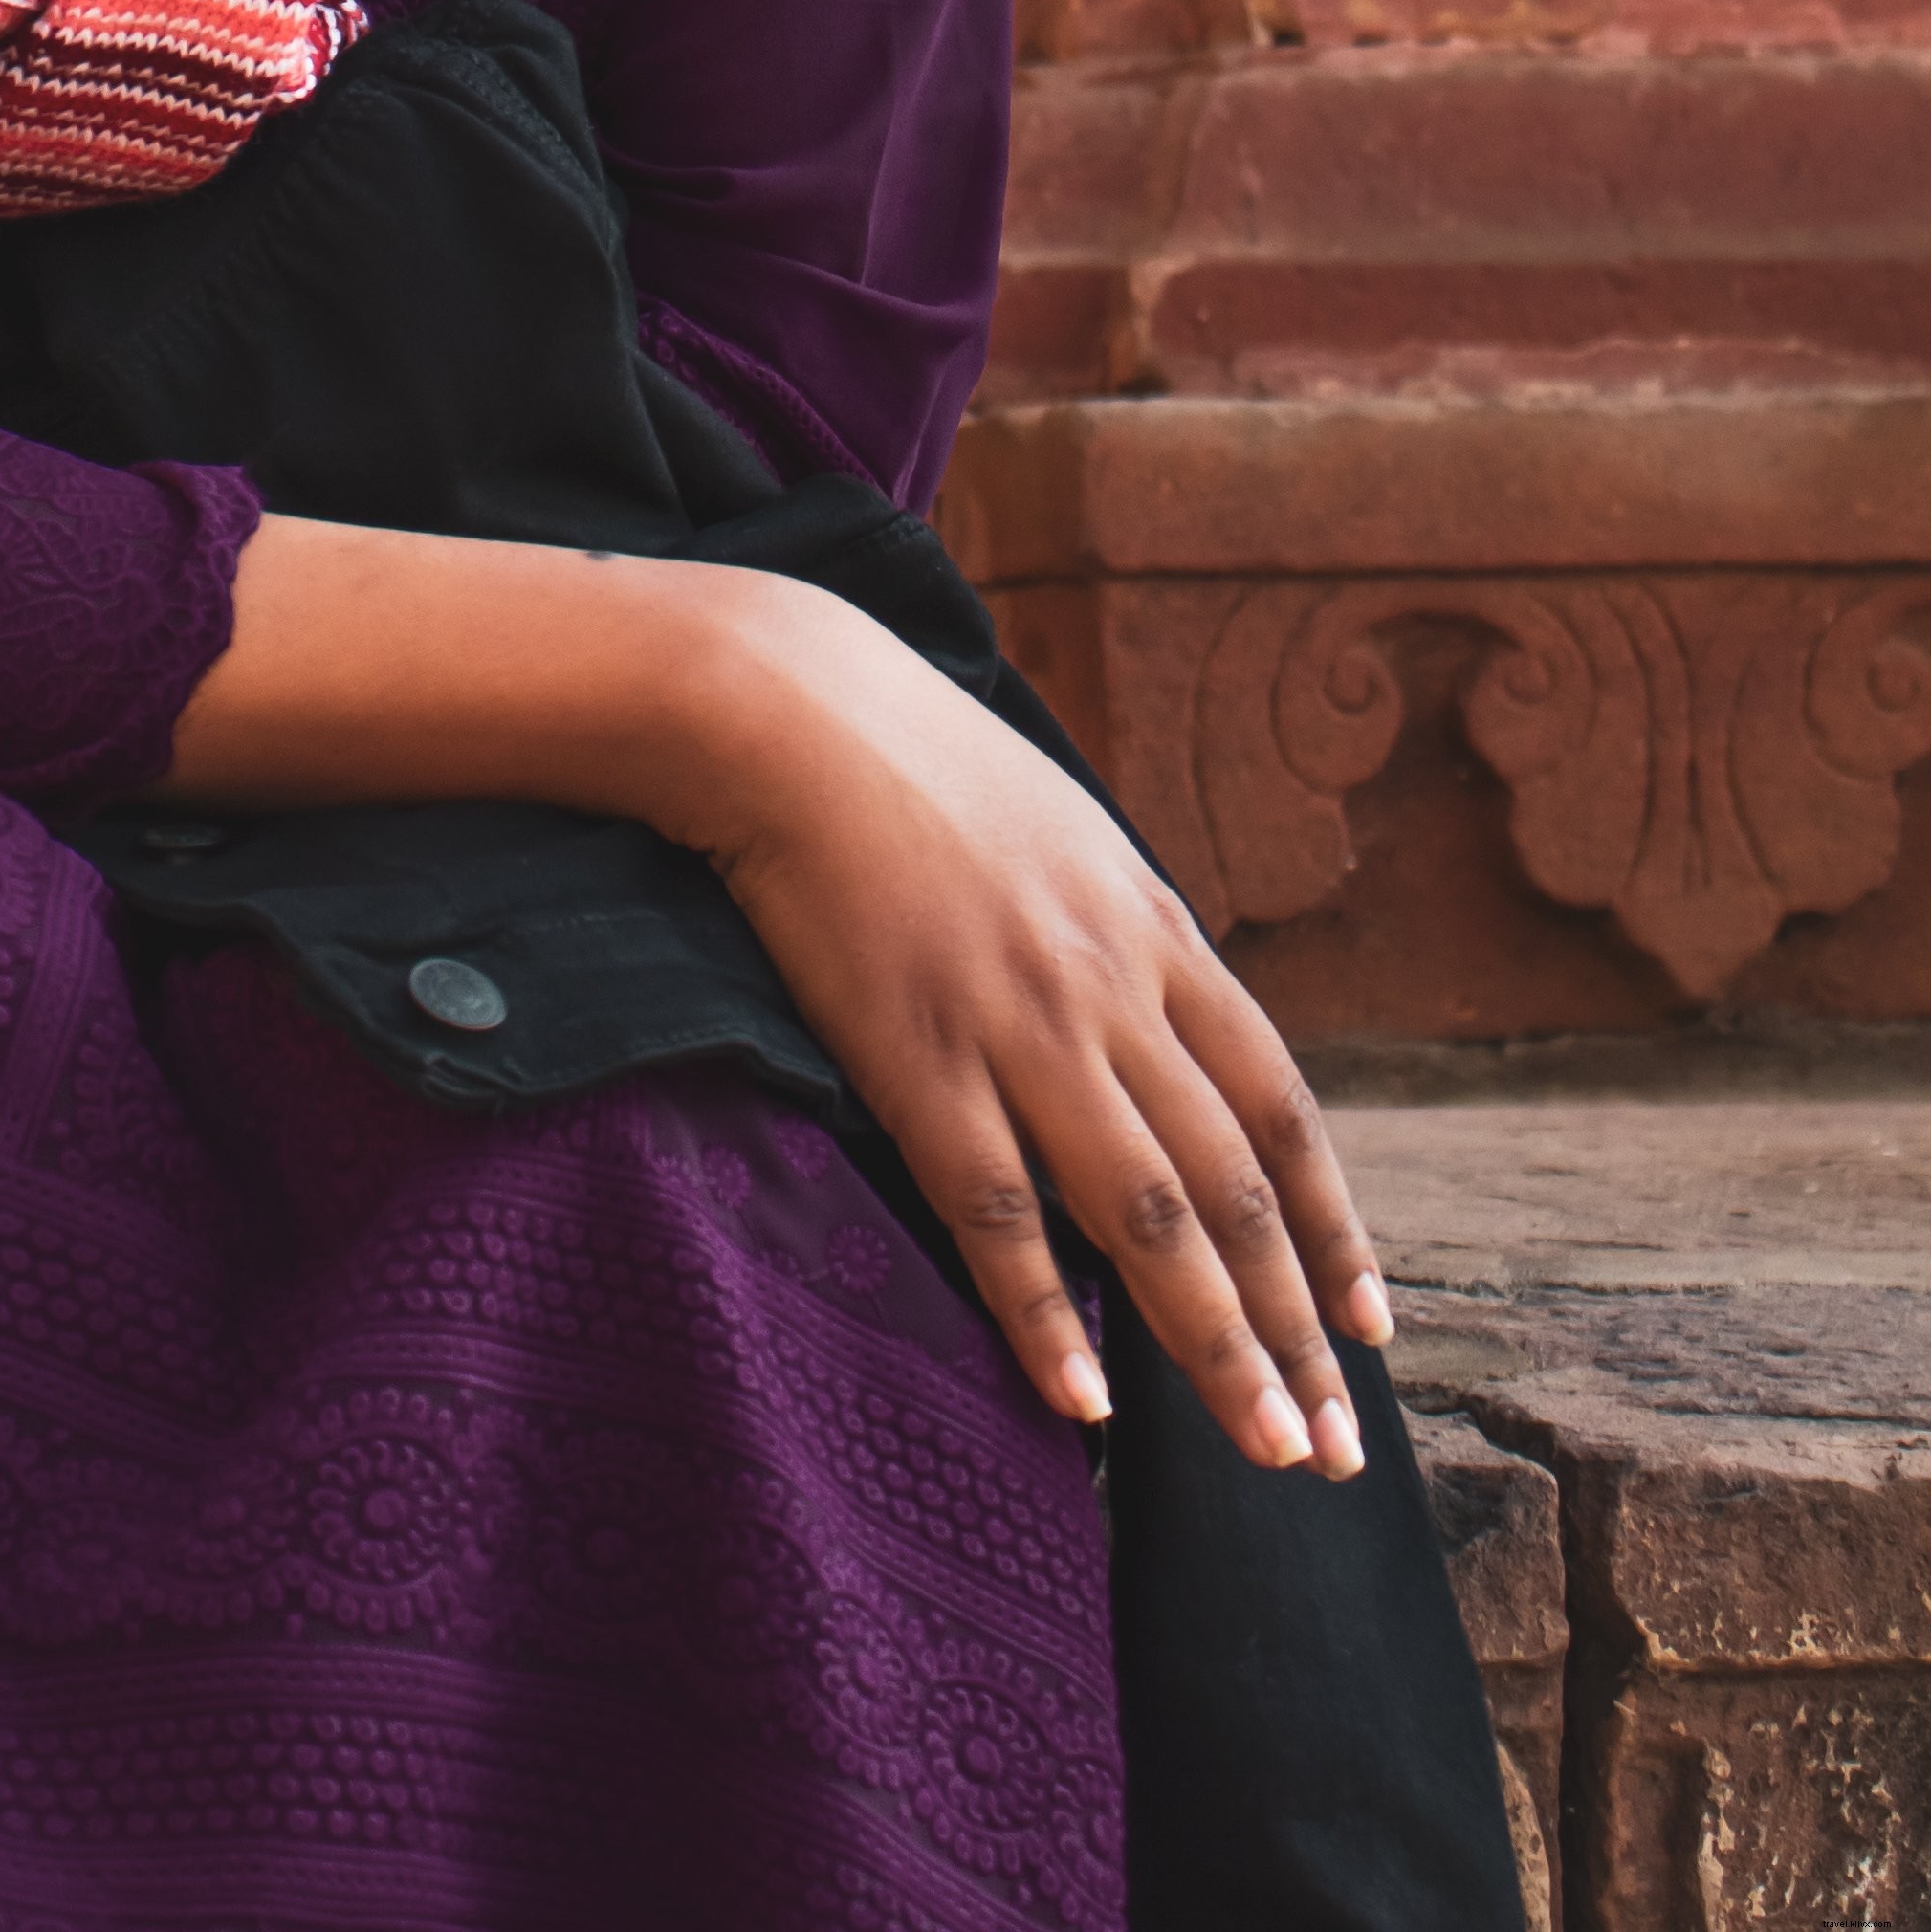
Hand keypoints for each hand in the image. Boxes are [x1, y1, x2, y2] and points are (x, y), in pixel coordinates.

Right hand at [674, 570, 1387, 1476]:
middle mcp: (1110, 992)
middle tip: (1336, 1453)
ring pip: (1145, 1217)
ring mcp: (1016, 1027)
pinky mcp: (914, 1056)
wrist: (792, 709)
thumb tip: (1179, 1036)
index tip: (1371, 1333)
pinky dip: (1044, 1314)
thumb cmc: (923, 766)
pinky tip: (1084, 1401)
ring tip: (1267, 1449)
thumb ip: (1130, 939)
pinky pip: (993, 1211)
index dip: (1333, 1227)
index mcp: (1156, 934)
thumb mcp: (1071, 835)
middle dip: (1297, 1328)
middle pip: (1231, 1187)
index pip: (1280, 1110)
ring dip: (1216, 1346)